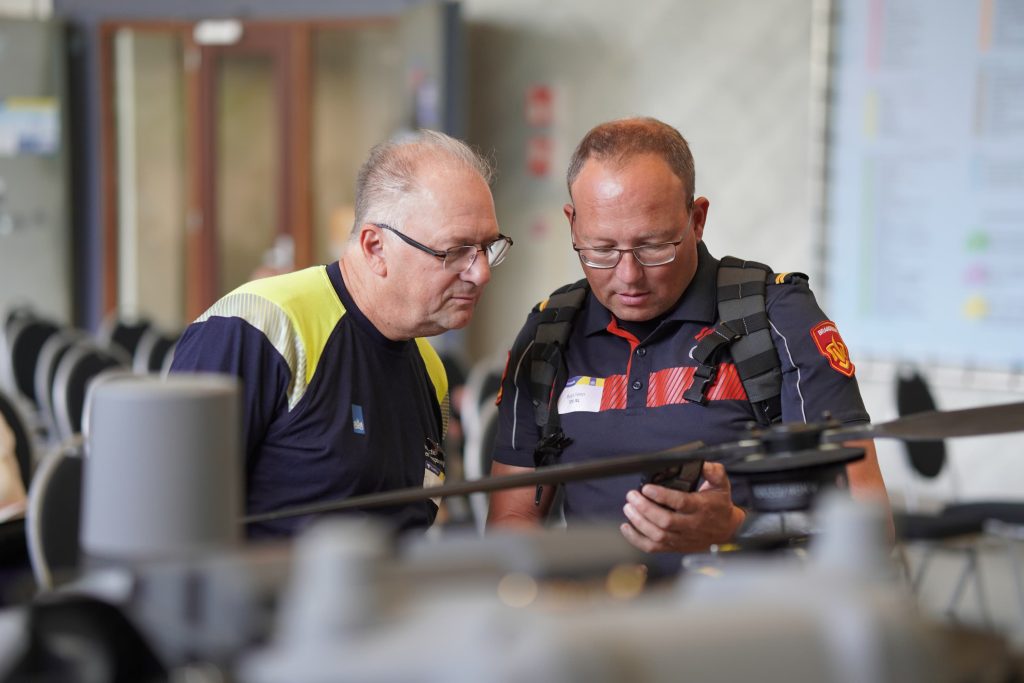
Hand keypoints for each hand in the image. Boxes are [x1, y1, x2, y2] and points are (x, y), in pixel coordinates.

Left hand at [620, 461, 743, 552]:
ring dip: (639, 522)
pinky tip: (626, 527)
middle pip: (665, 521)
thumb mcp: (721, 485)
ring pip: (657, 535)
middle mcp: (691, 525)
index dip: (662, 496)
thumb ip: (714, 472)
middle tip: (632, 496)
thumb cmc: (719, 506)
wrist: (727, 530)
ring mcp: (682, 538)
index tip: (647, 488)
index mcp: (701, 508)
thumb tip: (703, 463)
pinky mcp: (674, 546)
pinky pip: (653, 547)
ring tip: (628, 507)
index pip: (680, 503)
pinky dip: (636, 539)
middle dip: (644, 508)